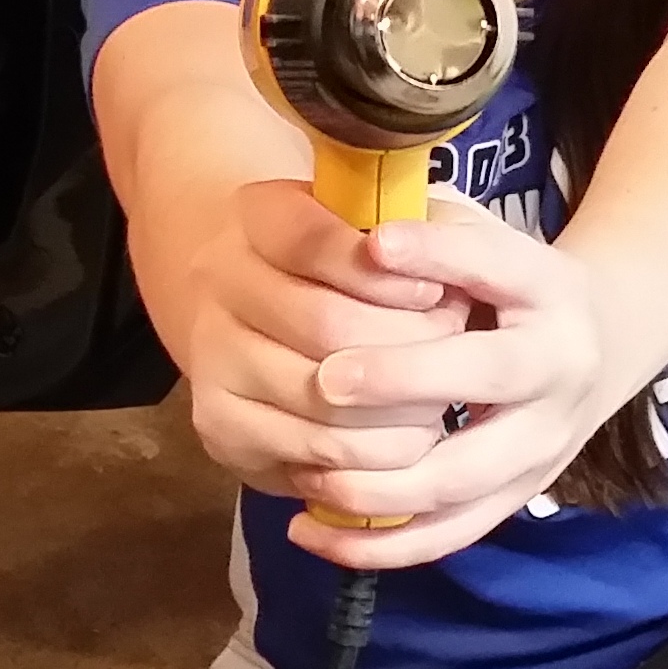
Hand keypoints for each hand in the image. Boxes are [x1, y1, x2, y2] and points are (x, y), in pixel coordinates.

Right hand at [180, 179, 469, 498]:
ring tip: (440, 403)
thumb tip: (450, 279)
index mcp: (258, 216)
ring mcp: (212, 358)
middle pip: (325, 323)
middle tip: (455, 352)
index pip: (316, 241)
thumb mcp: (363, 228)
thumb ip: (403, 237)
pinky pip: (315, 450)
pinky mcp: (221, 427)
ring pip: (325, 397)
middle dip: (407, 344)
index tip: (438, 289)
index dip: (386, 275)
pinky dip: (376, 452)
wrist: (249, 314)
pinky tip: (406, 440)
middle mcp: (219, 281)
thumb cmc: (333, 269)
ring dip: (400, 407)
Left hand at [281, 194, 613, 567]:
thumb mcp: (485, 234)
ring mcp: (542, 442)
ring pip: (463, 477)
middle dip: (405, 382)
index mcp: (548, 288)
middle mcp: (557, 367)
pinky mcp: (517, 494)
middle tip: (327, 379)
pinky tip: (311, 531)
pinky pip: (448, 534)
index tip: (373, 244)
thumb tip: (352, 222)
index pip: (494, 264)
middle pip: (486, 379)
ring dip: (381, 483)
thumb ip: (428, 226)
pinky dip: (380, 544)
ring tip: (309, 471)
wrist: (601, 342)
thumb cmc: (509, 281)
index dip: (436, 254)